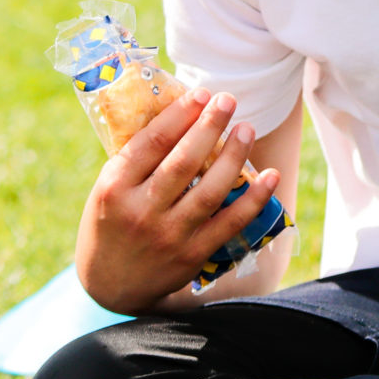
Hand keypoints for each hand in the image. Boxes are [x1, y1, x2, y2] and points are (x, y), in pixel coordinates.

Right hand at [75, 88, 281, 313]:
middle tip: (229, 100)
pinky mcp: (191, 255)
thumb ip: (136, 160)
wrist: (108, 285)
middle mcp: (141, 211)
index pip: (152, 143)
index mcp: (114, 187)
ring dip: (234, 156)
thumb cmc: (110, 224)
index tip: (201, 93)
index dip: (180, 115)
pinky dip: (253, 199)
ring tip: (246, 129)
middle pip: (183, 162)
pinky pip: (229, 223)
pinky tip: (271, 176)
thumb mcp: (107, 189)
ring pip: (210, 190)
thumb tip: (179, 115)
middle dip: (210, 126)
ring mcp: (168, 235)